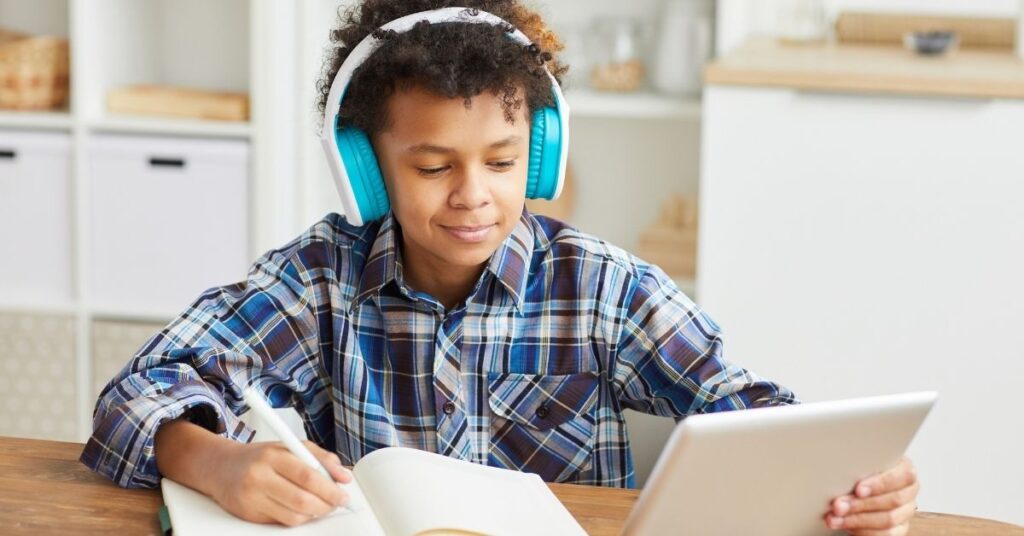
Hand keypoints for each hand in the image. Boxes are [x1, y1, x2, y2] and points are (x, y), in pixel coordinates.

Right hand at [209, 439, 353, 525]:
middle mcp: (259, 476)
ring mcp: (252, 498)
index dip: (330, 488)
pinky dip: (298, 518)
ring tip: (321, 505)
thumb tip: (344, 476)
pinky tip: (301, 508)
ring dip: (314, 513)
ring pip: (294, 515)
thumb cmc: (261, 457)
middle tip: (337, 503)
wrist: (221, 467)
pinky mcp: (248, 515)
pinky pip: (282, 522)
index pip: (308, 475)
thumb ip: (321, 458)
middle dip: (326, 505)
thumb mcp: (291, 446)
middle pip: (302, 499)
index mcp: (273, 455)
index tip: (343, 494)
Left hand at [824, 456, 918, 534]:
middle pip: (893, 500)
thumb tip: (841, 470)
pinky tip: (846, 526)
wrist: (862, 486)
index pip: (904, 476)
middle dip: (861, 504)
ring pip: (888, 520)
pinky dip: (863, 532)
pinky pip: (886, 535)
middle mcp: (909, 491)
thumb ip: (860, 465)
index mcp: (905, 470)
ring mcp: (906, 512)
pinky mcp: (899, 529)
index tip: (858, 489)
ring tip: (834, 518)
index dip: (880, 484)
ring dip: (857, 520)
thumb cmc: (862, 472)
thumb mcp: (862, 463)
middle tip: (837, 506)